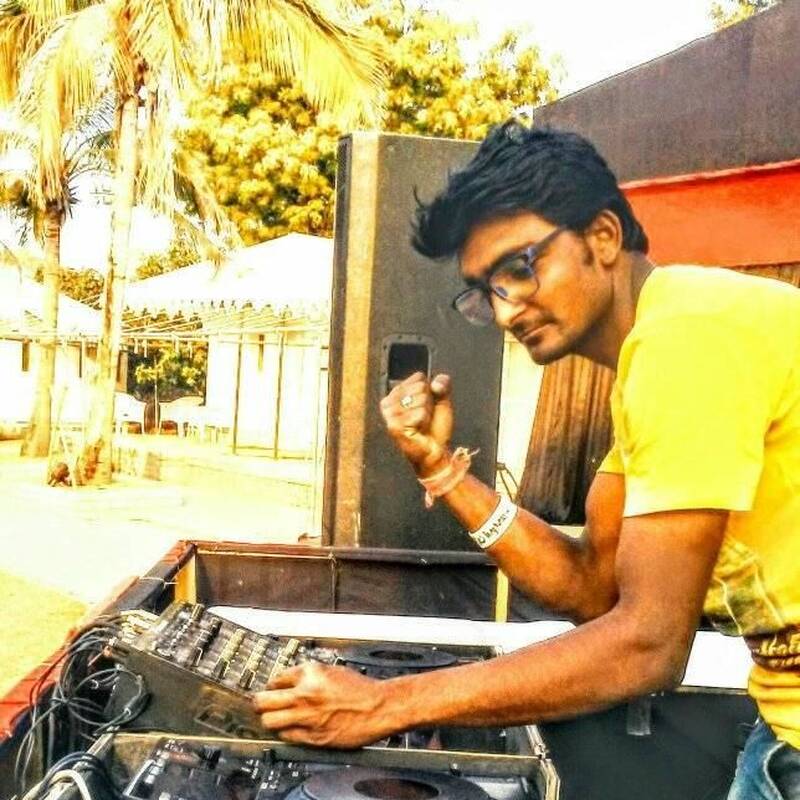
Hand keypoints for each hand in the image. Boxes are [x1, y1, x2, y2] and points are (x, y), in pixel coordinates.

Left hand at [252, 662, 392, 747]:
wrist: (378, 707)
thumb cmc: (360, 689)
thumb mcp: (331, 670)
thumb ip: (308, 675)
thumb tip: (289, 682)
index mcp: (310, 673)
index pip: (276, 678)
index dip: (271, 684)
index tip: (269, 688)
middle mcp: (305, 694)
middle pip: (263, 700)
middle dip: (258, 702)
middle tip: (259, 703)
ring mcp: (307, 717)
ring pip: (269, 721)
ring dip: (268, 719)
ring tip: (271, 718)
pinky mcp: (313, 737)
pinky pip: (286, 736)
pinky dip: (284, 732)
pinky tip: (288, 728)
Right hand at [379, 372, 452, 474]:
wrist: (435, 451)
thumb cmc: (435, 428)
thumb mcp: (441, 402)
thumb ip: (442, 385)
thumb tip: (435, 382)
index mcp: (396, 393)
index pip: (418, 377)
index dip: (429, 391)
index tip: (426, 406)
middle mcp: (389, 402)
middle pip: (420, 387)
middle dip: (428, 402)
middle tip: (423, 417)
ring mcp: (390, 414)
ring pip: (420, 399)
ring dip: (426, 413)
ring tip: (421, 423)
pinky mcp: (394, 426)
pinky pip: (418, 413)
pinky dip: (424, 420)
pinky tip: (419, 428)